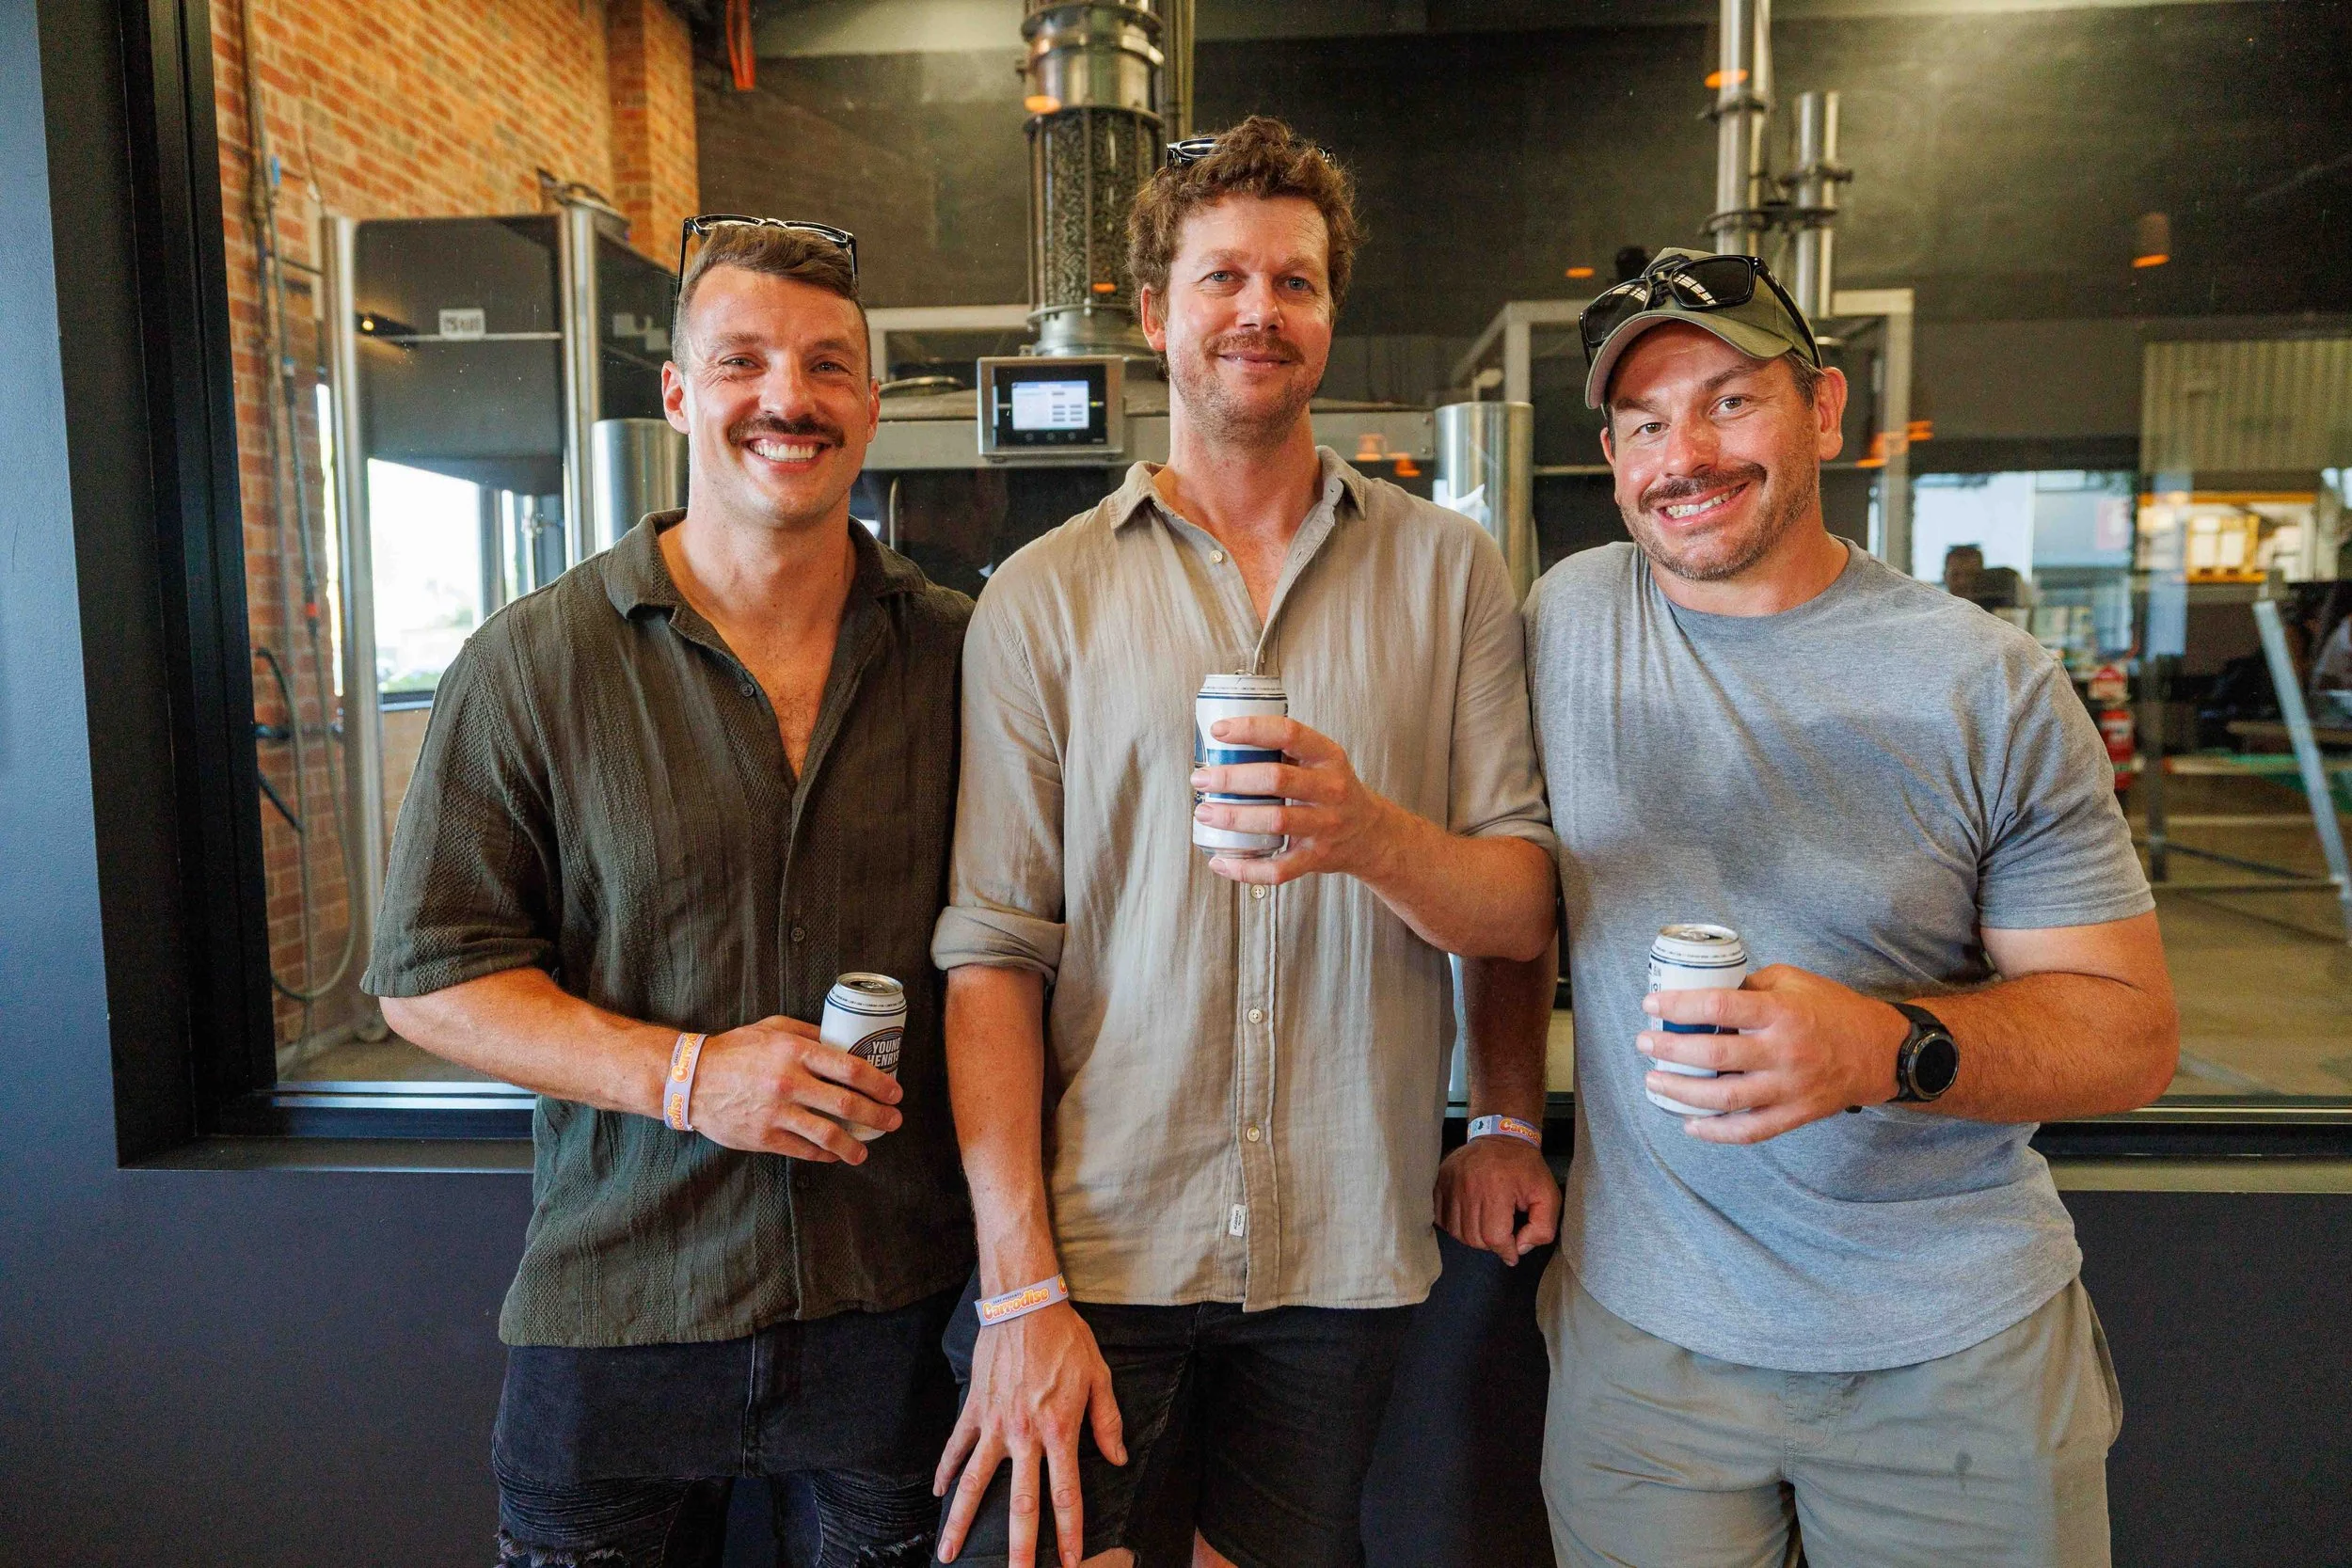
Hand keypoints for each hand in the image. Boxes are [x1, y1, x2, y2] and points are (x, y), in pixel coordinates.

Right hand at [686, 1015, 902, 1161]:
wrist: (691, 1079)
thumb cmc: (735, 1050)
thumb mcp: (773, 1028)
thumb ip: (809, 1034)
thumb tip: (844, 1042)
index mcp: (795, 1052)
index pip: (849, 1067)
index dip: (878, 1082)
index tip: (894, 1092)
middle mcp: (789, 1082)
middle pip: (846, 1103)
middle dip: (877, 1115)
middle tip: (893, 1120)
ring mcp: (776, 1113)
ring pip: (828, 1135)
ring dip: (853, 1145)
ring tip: (865, 1150)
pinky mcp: (764, 1137)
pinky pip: (803, 1150)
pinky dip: (824, 1155)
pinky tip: (834, 1155)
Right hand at [934, 1301, 1126, 1567]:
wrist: (1025, 1303)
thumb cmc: (1066, 1339)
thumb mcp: (1099, 1377)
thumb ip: (1107, 1422)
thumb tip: (1117, 1458)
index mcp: (1060, 1431)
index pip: (1066, 1495)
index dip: (1068, 1533)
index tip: (1067, 1562)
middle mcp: (1025, 1436)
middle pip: (1019, 1503)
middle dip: (1018, 1546)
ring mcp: (994, 1424)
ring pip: (974, 1484)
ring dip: (961, 1521)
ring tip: (950, 1554)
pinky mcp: (974, 1408)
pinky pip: (956, 1446)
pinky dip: (945, 1471)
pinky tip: (938, 1494)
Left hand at [1189, 715, 1408, 886]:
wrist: (1369, 834)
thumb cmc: (1331, 791)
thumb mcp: (1320, 761)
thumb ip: (1283, 750)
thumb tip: (1223, 744)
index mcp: (1328, 756)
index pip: (1289, 733)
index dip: (1251, 729)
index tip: (1219, 731)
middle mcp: (1330, 789)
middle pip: (1276, 779)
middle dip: (1231, 778)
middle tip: (1201, 778)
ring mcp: (1325, 826)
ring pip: (1274, 821)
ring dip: (1233, 817)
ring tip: (1204, 813)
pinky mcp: (1316, 858)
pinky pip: (1278, 868)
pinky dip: (1246, 869)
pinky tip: (1220, 861)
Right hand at [1436, 1134, 1558, 1262]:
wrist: (1502, 1135)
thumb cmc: (1526, 1168)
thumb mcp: (1548, 1195)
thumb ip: (1542, 1228)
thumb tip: (1520, 1248)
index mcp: (1497, 1189)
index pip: (1494, 1237)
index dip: (1506, 1250)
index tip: (1513, 1251)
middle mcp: (1469, 1186)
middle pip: (1474, 1238)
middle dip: (1491, 1244)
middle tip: (1502, 1235)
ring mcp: (1450, 1183)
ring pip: (1457, 1232)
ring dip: (1473, 1237)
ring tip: (1487, 1226)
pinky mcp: (1439, 1181)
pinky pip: (1441, 1218)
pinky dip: (1455, 1226)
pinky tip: (1470, 1219)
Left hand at [1638, 965, 1907, 1144]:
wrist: (1880, 1051)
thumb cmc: (1832, 1009)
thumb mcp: (1793, 981)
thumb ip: (1749, 986)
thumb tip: (1703, 993)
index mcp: (1781, 1012)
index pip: (1720, 1005)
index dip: (1680, 1006)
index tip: (1652, 1005)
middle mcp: (1784, 1051)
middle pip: (1715, 1053)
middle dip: (1671, 1049)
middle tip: (1645, 1043)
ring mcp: (1789, 1087)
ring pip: (1725, 1098)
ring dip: (1682, 1092)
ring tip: (1654, 1082)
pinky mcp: (1795, 1114)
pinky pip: (1749, 1130)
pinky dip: (1716, 1132)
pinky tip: (1690, 1124)